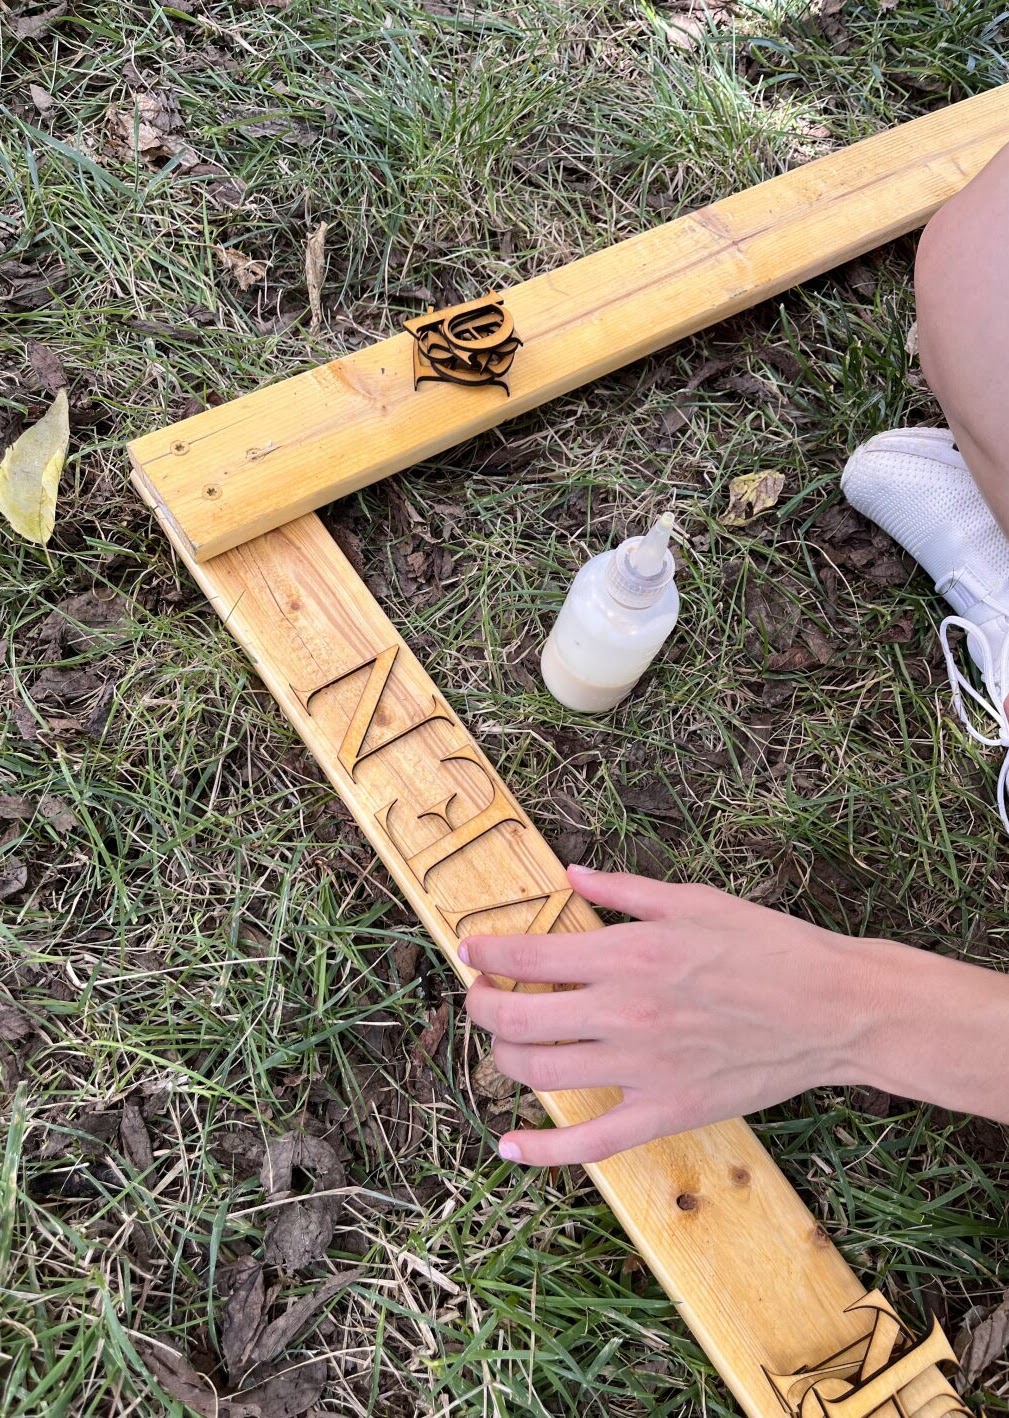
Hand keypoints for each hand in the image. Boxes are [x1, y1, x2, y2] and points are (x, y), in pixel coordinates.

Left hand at [461, 863, 887, 1165]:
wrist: (834, 1009)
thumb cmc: (769, 947)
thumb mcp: (694, 900)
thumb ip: (623, 891)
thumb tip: (570, 876)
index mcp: (628, 956)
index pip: (527, 957)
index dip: (485, 954)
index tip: (471, 951)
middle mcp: (624, 1014)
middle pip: (518, 1020)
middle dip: (482, 1007)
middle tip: (481, 996)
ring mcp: (641, 1070)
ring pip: (539, 1074)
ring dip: (503, 1058)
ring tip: (505, 1042)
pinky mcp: (664, 1114)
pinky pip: (588, 1142)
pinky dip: (541, 1150)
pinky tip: (509, 1144)